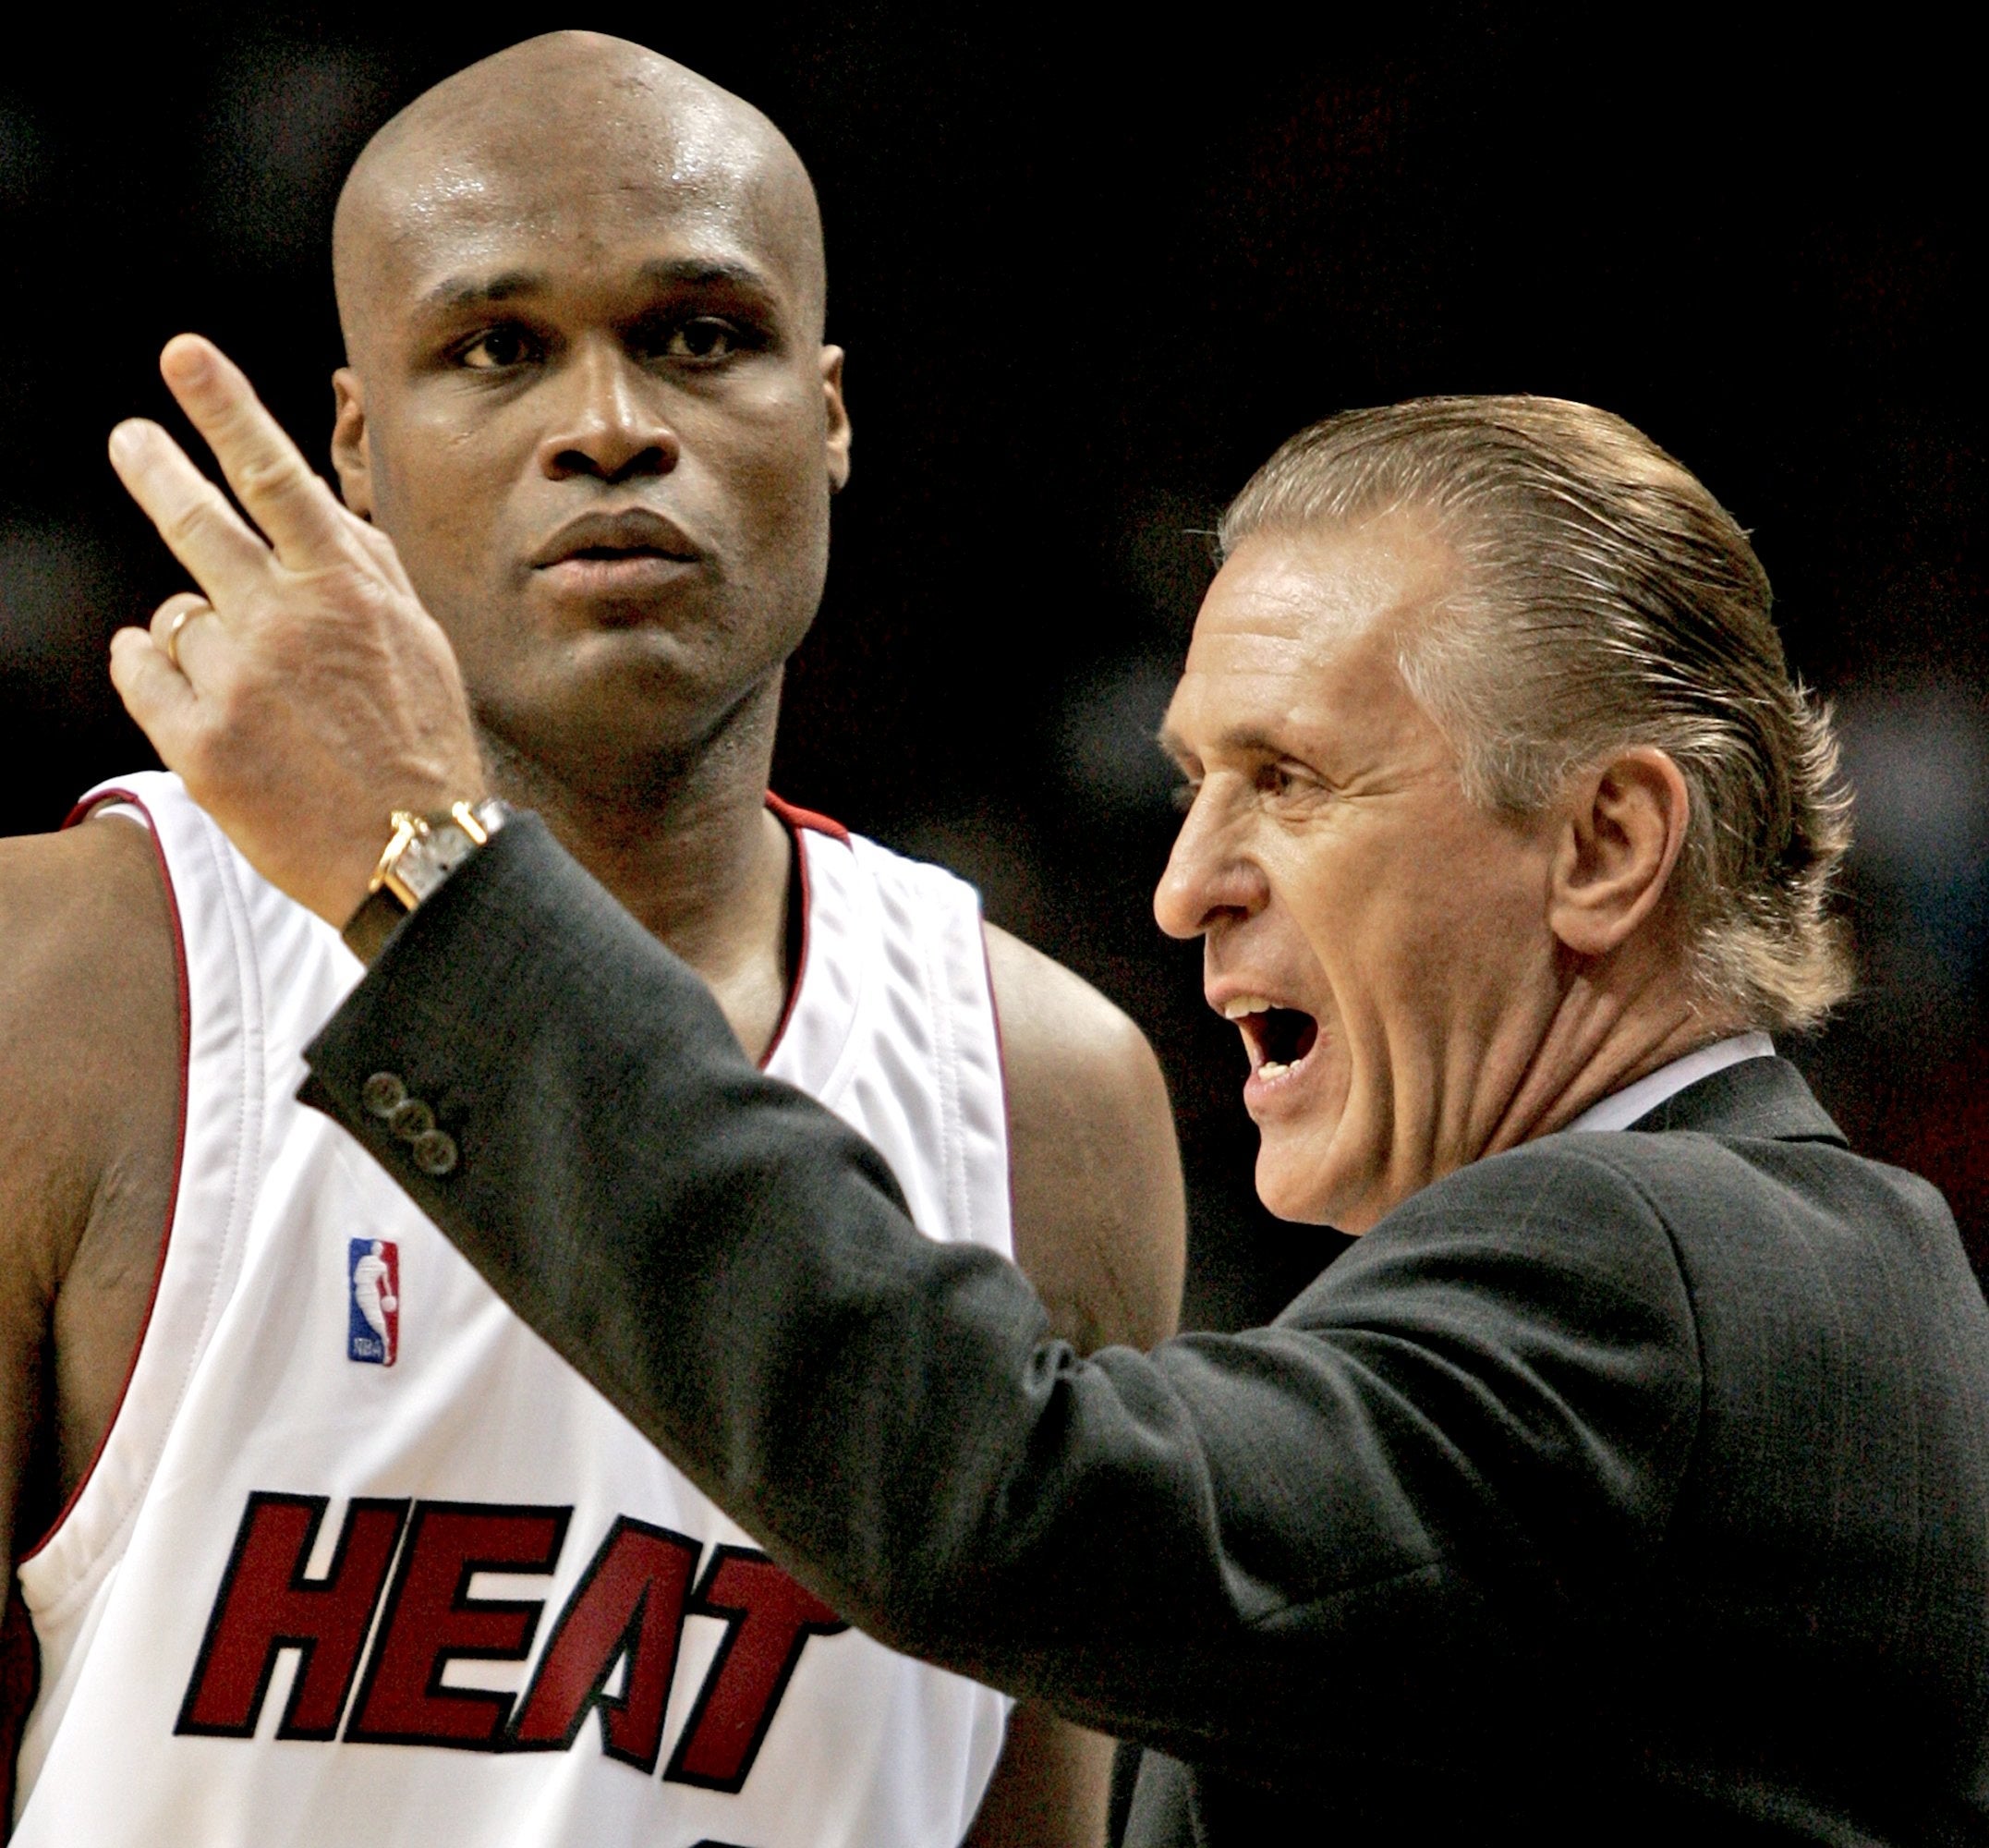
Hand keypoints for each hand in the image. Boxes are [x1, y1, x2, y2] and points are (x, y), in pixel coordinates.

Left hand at [107, 335, 485, 926]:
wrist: (413, 858)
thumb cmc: (423, 748)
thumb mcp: (421, 643)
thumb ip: (365, 571)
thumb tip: (312, 510)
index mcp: (347, 592)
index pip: (275, 478)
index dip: (226, 408)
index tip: (185, 355)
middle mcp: (285, 623)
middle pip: (194, 522)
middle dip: (155, 468)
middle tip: (130, 440)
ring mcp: (236, 682)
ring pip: (173, 617)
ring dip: (199, 638)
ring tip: (251, 688)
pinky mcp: (197, 741)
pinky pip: (138, 671)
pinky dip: (152, 675)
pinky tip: (199, 701)